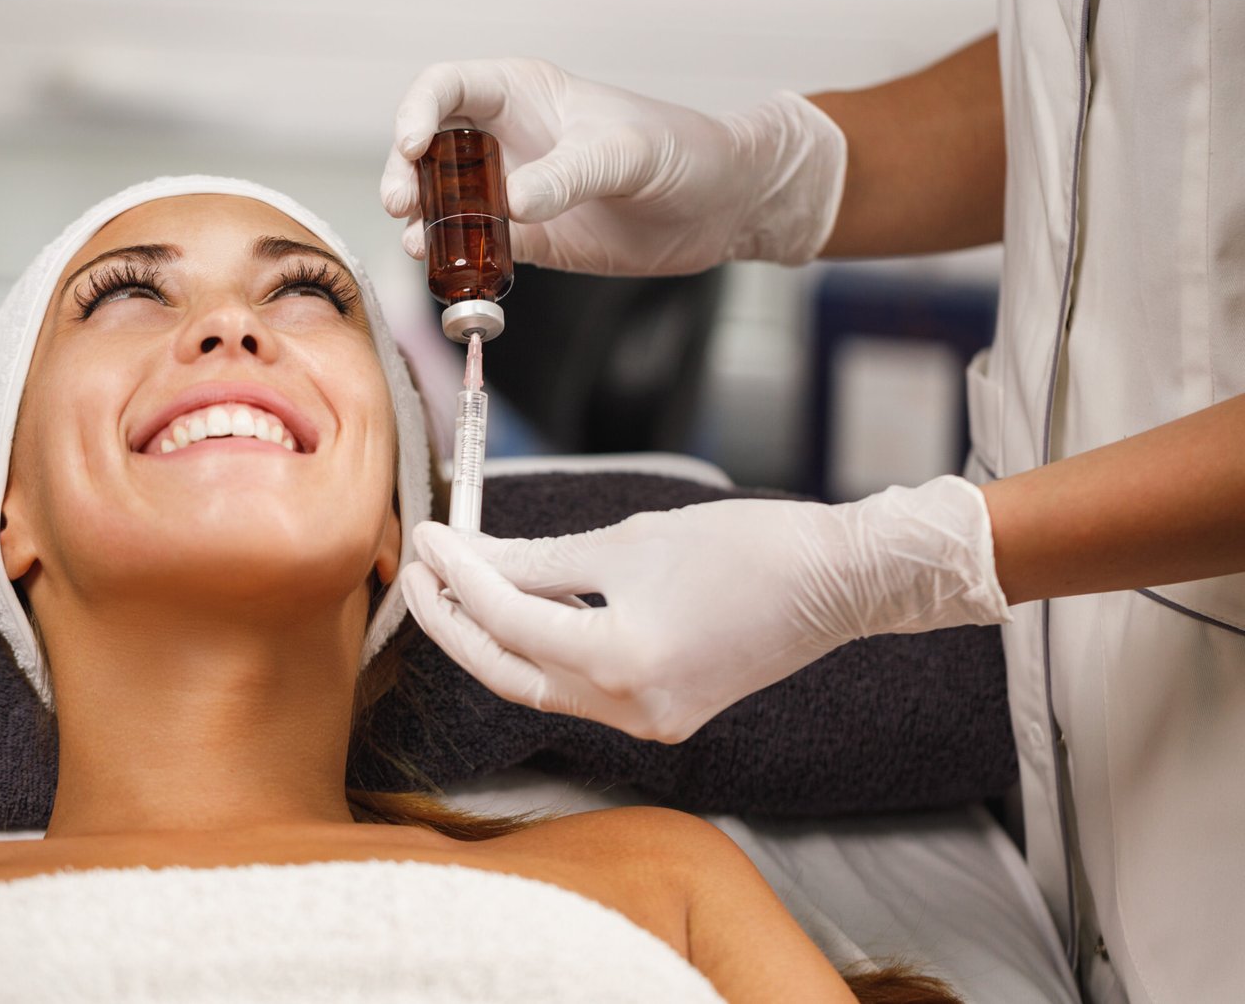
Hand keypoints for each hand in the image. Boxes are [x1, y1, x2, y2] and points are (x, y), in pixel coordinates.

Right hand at [379, 57, 847, 274]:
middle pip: (429, 148)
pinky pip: (477, 247)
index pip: (448, 88)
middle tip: (402, 203)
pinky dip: (455, 259)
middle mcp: (508, 139)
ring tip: (419, 241)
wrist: (724, 206)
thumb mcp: (627, 153)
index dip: (418, 112)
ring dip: (422, 220)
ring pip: (444, 201)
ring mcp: (514, 190)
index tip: (413, 143)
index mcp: (524, 92)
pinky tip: (447, 269)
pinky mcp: (530, 240)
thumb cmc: (684, 152)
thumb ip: (569, 174)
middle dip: (406, 172)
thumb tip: (512, 204)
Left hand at [399, 476, 1010, 742]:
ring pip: (542, 686)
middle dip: (455, 623)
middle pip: (510, 672)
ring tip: (456, 582)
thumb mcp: (628, 544)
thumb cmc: (746, 548)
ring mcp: (649, 722)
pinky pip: (580, 688)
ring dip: (495, 637)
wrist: (836, 581)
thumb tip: (467, 556)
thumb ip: (537, 561)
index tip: (429, 536)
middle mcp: (630, 710)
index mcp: (621, 663)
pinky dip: (545, 649)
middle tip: (420, 571)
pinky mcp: (663, 714)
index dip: (459, 575)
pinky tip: (519, 607)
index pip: (509, 619)